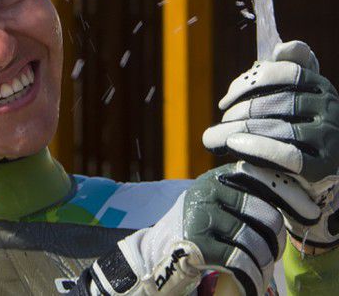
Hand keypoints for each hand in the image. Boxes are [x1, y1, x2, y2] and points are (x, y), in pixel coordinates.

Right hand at [70, 163, 316, 294]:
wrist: (155, 256)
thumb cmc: (195, 232)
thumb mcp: (216, 204)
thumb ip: (243, 196)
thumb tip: (292, 202)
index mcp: (216, 177)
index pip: (264, 178)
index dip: (291, 196)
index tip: (306, 214)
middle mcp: (207, 191)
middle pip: (266, 215)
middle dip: (274, 241)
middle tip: (269, 256)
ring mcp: (201, 217)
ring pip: (256, 242)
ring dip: (262, 265)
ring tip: (257, 273)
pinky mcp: (197, 244)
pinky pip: (241, 263)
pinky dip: (250, 279)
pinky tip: (248, 284)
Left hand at [203, 40, 338, 248]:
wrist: (308, 179)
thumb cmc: (289, 130)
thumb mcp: (287, 96)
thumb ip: (284, 70)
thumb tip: (284, 46)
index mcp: (320, 86)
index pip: (288, 72)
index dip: (251, 82)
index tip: (226, 100)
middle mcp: (331, 109)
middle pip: (278, 103)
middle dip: (240, 112)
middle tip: (218, 122)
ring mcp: (330, 138)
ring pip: (279, 128)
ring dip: (239, 131)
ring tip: (213, 137)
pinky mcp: (325, 168)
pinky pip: (289, 156)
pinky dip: (259, 148)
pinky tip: (235, 145)